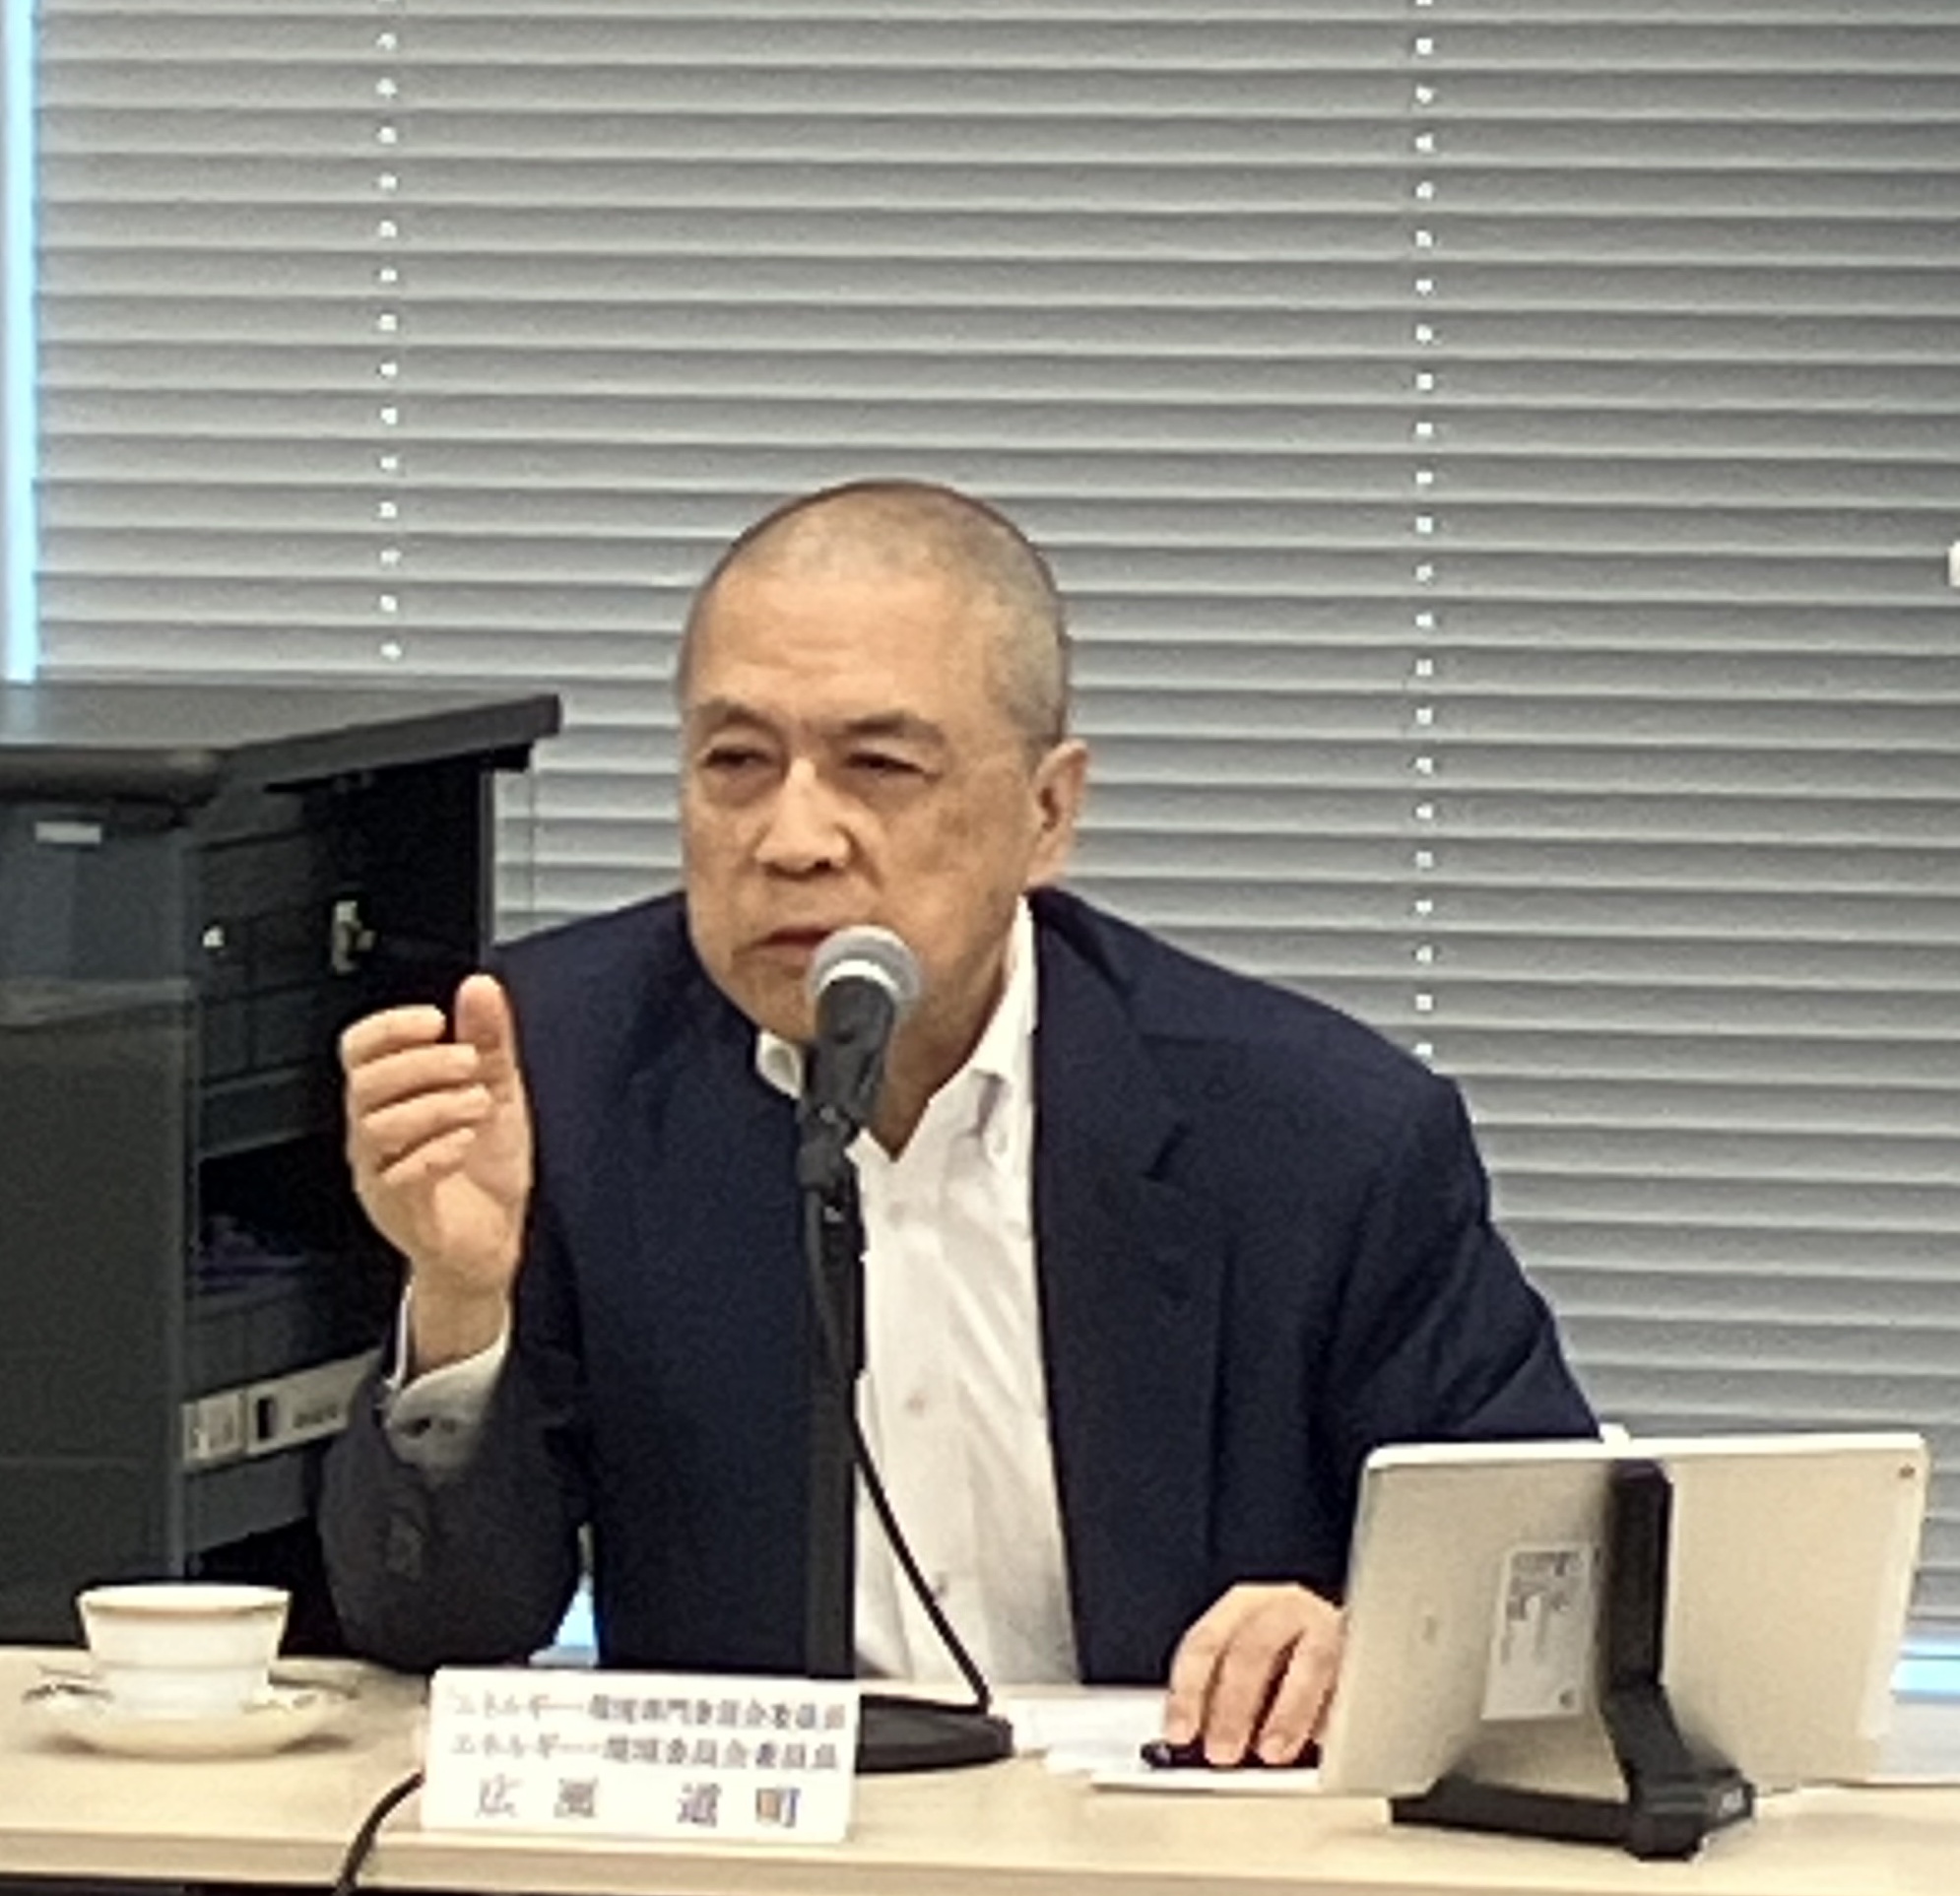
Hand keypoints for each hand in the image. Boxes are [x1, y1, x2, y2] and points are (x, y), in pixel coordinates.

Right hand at [340, 973, 533, 1371]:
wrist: (490, 1243)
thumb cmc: (483, 1169)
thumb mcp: (497, 1092)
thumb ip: (488, 1040)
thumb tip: (480, 986)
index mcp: (392, 1097)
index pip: (360, 1049)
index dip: (389, 1027)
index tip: (435, 1019)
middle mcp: (374, 1133)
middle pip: (364, 1083)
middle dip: (421, 1064)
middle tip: (469, 1063)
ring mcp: (380, 1173)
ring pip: (376, 1127)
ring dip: (433, 1106)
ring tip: (478, 1105)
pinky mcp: (398, 1210)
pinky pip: (396, 1177)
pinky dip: (433, 1152)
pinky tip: (464, 1142)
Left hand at [1161, 1582, 1343, 1766]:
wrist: (1343, 1630)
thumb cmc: (1283, 1650)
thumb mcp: (1243, 1659)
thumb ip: (1217, 1691)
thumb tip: (1193, 1738)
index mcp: (1242, 1606)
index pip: (1206, 1642)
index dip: (1189, 1690)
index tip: (1180, 1732)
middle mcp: (1283, 1608)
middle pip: (1252, 1649)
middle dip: (1234, 1705)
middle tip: (1222, 1752)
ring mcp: (1326, 1627)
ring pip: (1308, 1665)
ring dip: (1286, 1714)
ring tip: (1271, 1753)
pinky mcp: (1361, 1652)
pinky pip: (1347, 1685)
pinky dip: (1331, 1716)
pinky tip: (1317, 1742)